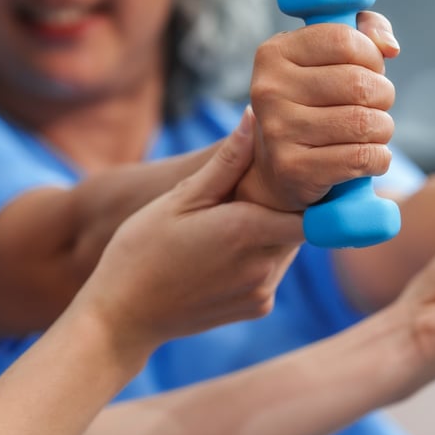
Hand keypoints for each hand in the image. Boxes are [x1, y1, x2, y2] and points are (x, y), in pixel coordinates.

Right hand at [79, 108, 303, 351]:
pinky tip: (223, 252)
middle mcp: (264, 266)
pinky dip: (259, 256)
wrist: (123, 316)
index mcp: (247, 231)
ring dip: (270, 230)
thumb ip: (226, 162)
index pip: (311, 205)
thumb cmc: (142, 250)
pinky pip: (273, 271)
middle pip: (300, 224)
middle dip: (282, 205)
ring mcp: (262, 291)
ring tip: (229, 221)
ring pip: (287, 246)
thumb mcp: (179, 199)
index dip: (307, 186)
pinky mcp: (257, 308)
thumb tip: (253, 118)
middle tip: (246, 191)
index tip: (289, 174)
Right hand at [239, 11, 400, 210]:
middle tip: (375, 105)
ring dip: (382, 128)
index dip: (370, 55)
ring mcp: (278, 130)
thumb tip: (388, 46)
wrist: (280, 167)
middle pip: (359, 83)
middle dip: (383, 94)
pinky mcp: (293, 168)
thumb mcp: (329, 56)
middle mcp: (269, 89)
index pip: (343, 40)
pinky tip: (369, 157)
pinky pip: (362, 157)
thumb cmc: (316, 101)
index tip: (369, 69)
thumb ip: (364, 30)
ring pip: (365, 122)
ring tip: (371, 131)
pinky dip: (379, 158)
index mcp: (274, 53)